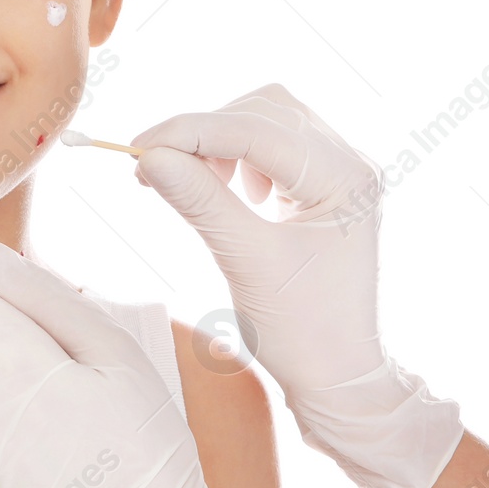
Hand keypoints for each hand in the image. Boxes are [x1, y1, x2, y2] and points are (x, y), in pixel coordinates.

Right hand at [130, 83, 462, 487]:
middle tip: (156, 168)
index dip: (191, 131)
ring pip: (269, 120)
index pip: (258, 128)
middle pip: (265, 110)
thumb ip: (199, 201)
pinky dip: (240, 155)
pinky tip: (231, 192)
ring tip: (193, 180)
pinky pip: (276, 144)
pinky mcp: (325, 186)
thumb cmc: (303, 332)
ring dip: (222, 140)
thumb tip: (148, 156)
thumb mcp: (244, 261)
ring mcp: (341, 172)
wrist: (340, 377)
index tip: (138, 149)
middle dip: (206, 131)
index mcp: (345, 178)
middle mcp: (351, 163)